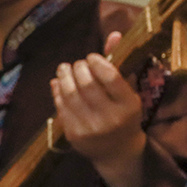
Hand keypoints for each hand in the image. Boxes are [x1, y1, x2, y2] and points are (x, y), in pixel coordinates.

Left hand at [52, 30, 145, 186]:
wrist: (117, 151)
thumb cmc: (125, 115)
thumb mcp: (129, 91)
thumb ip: (120, 64)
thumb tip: (114, 34)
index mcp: (128, 105)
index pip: (110, 77)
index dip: (97, 62)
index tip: (91, 57)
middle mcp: (110, 117)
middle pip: (87, 84)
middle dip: (78, 68)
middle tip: (77, 63)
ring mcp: (90, 127)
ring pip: (70, 95)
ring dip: (64, 77)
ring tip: (64, 68)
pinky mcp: (73, 134)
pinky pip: (61, 108)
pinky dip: (57, 92)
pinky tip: (58, 83)